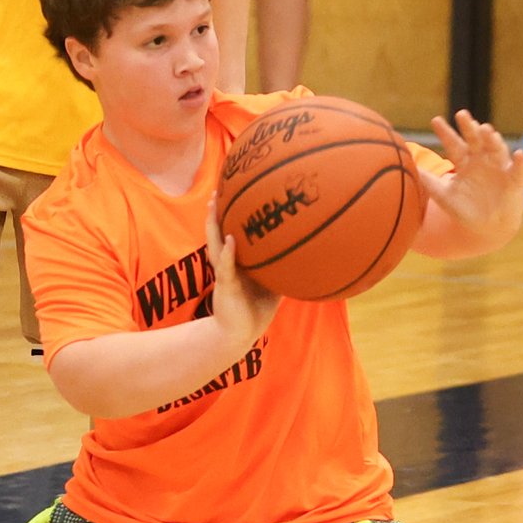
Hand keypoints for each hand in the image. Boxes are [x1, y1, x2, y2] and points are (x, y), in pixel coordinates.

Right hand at [204, 202, 279, 354]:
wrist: (239, 334)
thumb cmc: (255, 311)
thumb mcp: (274, 287)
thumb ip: (284, 270)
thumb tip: (309, 256)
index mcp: (237, 262)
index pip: (231, 232)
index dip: (230, 214)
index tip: (234, 192)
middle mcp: (227, 263)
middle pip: (218, 232)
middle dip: (217, 211)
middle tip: (219, 188)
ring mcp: (224, 273)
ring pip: (215, 244)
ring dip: (214, 224)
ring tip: (215, 204)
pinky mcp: (224, 286)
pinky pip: (225, 268)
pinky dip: (227, 253)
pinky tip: (230, 240)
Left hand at [421, 110, 522, 243]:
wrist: (488, 227)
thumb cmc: (466, 209)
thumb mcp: (445, 197)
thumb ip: (430, 182)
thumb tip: (410, 168)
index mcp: (464, 161)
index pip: (453, 144)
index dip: (445, 133)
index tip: (435, 121)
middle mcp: (482, 159)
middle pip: (474, 140)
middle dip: (469, 127)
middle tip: (461, 114)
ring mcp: (499, 168)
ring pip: (496, 149)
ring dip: (492, 139)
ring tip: (486, 130)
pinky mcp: (513, 180)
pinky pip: (517, 170)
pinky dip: (520, 162)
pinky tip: (519, 154)